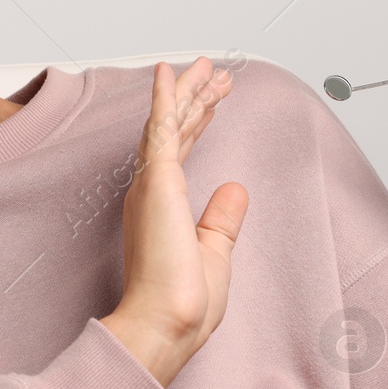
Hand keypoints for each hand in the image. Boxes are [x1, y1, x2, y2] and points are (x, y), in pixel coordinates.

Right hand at [102, 59, 248, 386]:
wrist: (168, 322)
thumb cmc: (185, 304)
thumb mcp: (215, 252)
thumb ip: (222, 218)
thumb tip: (235, 189)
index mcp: (163, 208)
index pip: (182, 154)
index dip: (197, 124)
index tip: (211, 102)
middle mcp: (152, 191)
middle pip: (175, 131)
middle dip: (194, 99)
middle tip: (213, 72)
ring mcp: (152, 183)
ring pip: (170, 122)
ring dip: (187, 91)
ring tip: (205, 66)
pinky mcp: (158, 180)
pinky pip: (160, 126)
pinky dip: (165, 97)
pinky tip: (170, 73)